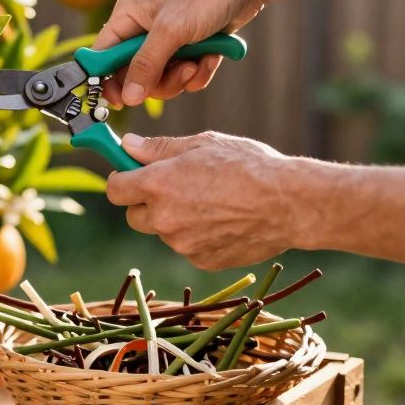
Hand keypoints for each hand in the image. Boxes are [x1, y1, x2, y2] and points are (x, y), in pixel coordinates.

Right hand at [95, 0, 263, 105]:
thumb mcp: (170, 31)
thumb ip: (146, 65)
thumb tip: (127, 97)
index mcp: (127, 17)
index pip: (103, 56)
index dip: (107, 81)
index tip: (119, 102)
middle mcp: (142, 29)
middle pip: (134, 75)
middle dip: (158, 81)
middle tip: (179, 73)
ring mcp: (166, 40)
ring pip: (161, 79)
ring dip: (181, 77)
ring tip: (197, 62)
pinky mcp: (188, 48)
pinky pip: (184, 75)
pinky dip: (198, 72)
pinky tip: (211, 57)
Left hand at [106, 132, 311, 269]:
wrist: (289, 203)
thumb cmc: (248, 166)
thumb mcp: (203, 144)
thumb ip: (159, 148)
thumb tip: (128, 145)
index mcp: (158, 185)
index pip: (115, 189)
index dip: (123, 180)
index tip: (133, 174)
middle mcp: (164, 218)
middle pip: (134, 216)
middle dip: (147, 203)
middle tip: (175, 187)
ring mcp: (182, 243)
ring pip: (164, 231)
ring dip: (175, 219)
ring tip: (212, 202)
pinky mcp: (202, 260)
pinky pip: (188, 246)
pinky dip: (198, 236)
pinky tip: (224, 220)